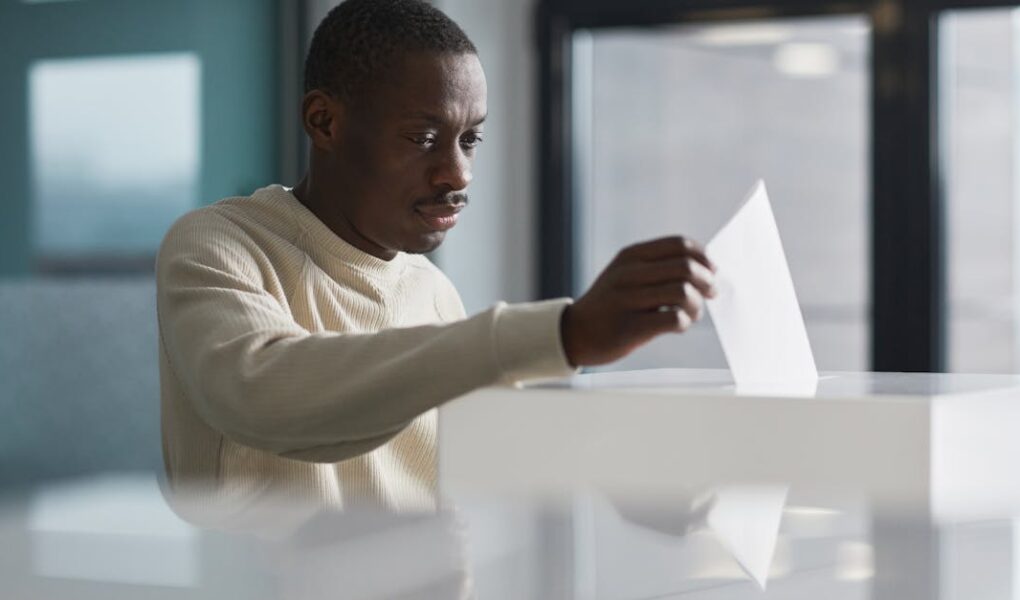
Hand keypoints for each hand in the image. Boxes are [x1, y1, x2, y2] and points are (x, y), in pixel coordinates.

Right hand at [560, 236, 716, 366]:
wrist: (574, 333)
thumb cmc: (610, 305)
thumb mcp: (625, 274)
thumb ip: (658, 267)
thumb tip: (706, 270)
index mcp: (630, 256)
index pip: (679, 245)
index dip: (703, 257)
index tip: (711, 271)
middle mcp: (628, 274)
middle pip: (685, 268)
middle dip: (707, 282)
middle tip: (710, 294)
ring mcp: (627, 300)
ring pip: (682, 292)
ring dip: (696, 305)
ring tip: (691, 313)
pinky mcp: (629, 327)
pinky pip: (673, 319)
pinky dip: (684, 323)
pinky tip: (677, 326)